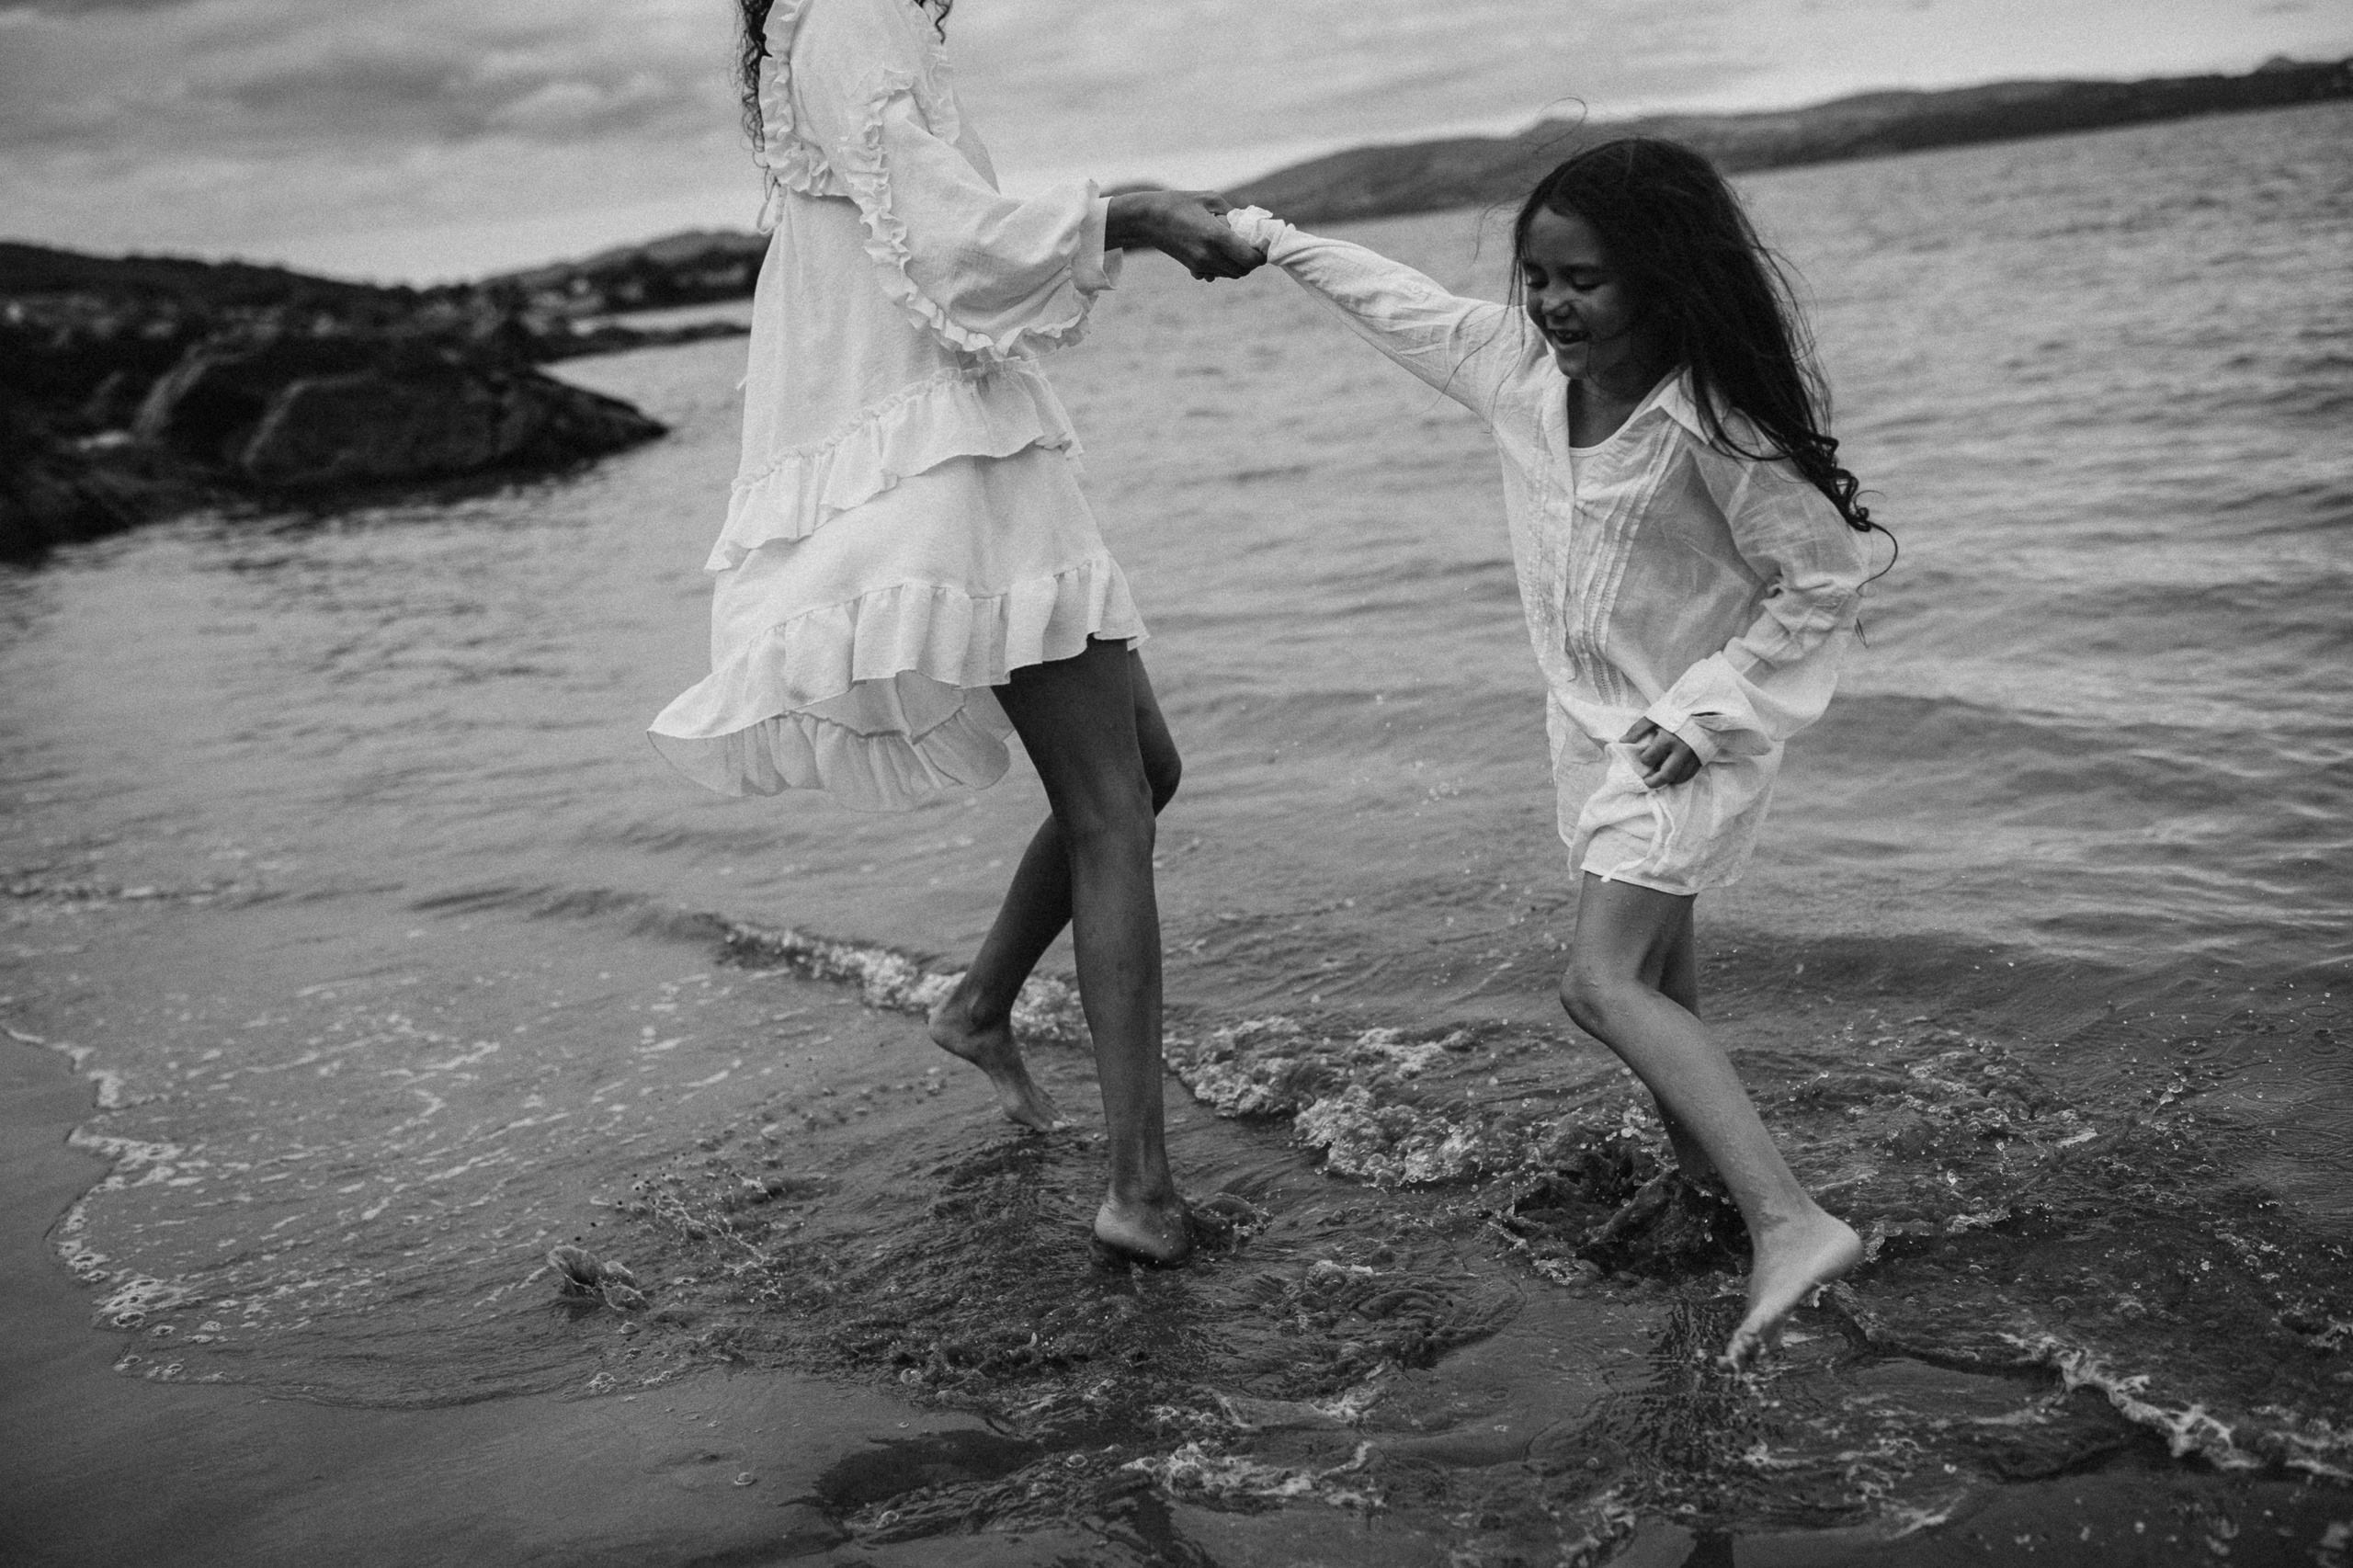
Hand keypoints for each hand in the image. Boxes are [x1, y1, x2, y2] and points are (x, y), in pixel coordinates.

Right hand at [1106, 190, 1264, 279]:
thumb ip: (1234, 214)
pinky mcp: (1193, 268)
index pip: (1250, 259)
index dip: (1261, 255)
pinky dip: (1222, 267)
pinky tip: (1217, 252)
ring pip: (1231, 274)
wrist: (1147, 219)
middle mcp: (1209, 256)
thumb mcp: (1210, 199)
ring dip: (1237, 263)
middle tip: (1250, 244)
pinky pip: (1217, 274)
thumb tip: (1250, 226)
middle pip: (1243, 270)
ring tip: (1233, 245)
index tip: (1262, 245)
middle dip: (1251, 261)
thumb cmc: (1179, 203)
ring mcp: (1200, 265)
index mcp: (1216, 237)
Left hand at [1620, 718, 1700, 789]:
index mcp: (1668, 738)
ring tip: (1660, 777)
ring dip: (1668, 780)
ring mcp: (1693, 756)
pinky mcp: (1702, 757)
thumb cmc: (1678, 711)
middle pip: (1666, 774)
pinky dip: (1680, 777)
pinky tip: (1674, 774)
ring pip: (1679, 777)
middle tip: (1647, 782)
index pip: (1650, 758)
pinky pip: (1690, 774)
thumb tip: (1622, 741)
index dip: (1644, 759)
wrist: (1705, 708)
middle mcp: (1681, 750)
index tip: (1643, 757)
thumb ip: (1638, 729)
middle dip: (1653, 782)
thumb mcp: (1655, 715)